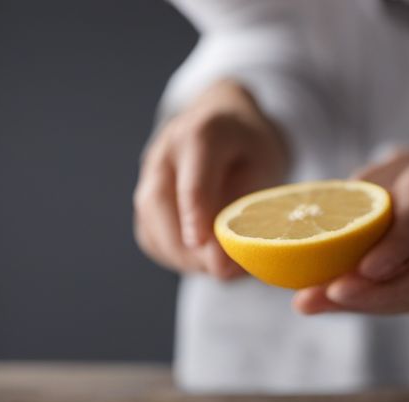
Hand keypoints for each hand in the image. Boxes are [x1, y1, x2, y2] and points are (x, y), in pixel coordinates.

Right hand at [134, 79, 287, 279]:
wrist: (223, 123)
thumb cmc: (248, 149)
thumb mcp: (264, 169)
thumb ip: (243, 214)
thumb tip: (221, 266)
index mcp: (201, 134)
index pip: (191, 181)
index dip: (195, 216)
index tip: (202, 246)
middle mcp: (165, 153)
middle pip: (159, 204)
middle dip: (185, 247)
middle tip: (219, 271)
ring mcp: (148, 176)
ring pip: (150, 225)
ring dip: (181, 257)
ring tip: (216, 268)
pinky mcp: (144, 201)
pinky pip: (150, 237)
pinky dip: (174, 256)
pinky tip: (199, 260)